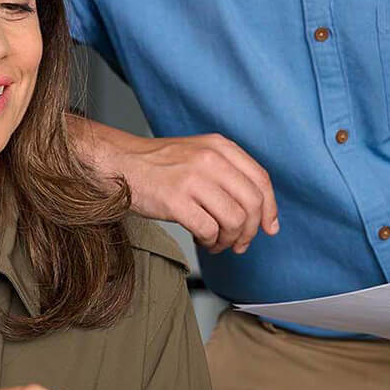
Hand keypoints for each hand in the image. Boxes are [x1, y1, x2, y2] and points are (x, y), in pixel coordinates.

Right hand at [96, 128, 278, 253]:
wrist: (119, 164)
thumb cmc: (159, 165)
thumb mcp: (199, 154)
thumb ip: (228, 174)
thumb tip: (260, 212)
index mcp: (220, 147)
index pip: (261, 180)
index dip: (270, 209)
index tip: (269, 228)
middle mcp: (210, 159)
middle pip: (252, 203)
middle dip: (250, 231)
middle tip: (239, 243)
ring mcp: (192, 179)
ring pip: (234, 220)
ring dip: (229, 240)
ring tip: (216, 243)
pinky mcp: (175, 200)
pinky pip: (209, 230)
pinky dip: (210, 242)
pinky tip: (202, 241)